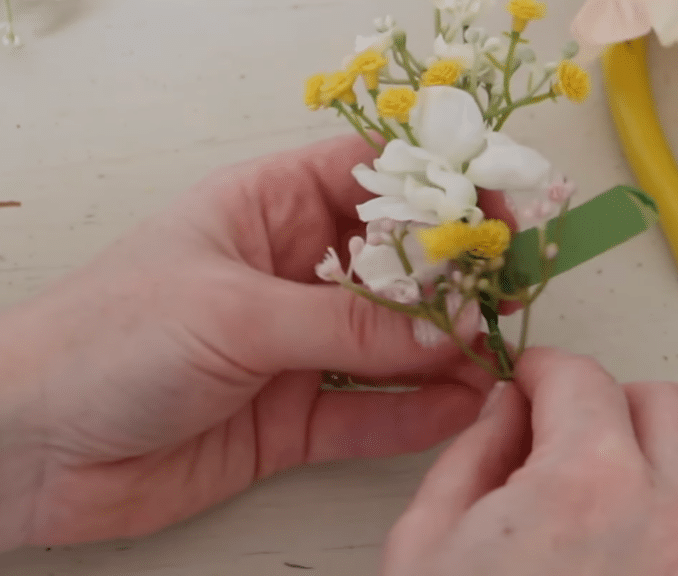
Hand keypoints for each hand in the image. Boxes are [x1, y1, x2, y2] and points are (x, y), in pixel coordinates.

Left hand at [0, 134, 506, 549]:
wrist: (29, 449)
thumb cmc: (106, 341)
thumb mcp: (235, 310)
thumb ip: (349, 323)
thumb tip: (449, 328)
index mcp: (268, 210)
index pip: (371, 180)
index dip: (437, 188)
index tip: (494, 211)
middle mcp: (291, 274)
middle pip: (396, 264)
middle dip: (455, 277)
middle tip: (508, 293)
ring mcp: (296, 348)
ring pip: (393, 343)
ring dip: (448, 349)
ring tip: (500, 357)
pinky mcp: (294, 417)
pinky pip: (371, 411)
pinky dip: (418, 413)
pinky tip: (461, 408)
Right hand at [382, 348, 677, 575]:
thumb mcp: (428, 546)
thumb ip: (474, 453)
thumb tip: (512, 407)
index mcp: (584, 486)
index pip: (581, 378)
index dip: (545, 373)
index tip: (533, 386)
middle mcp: (673, 520)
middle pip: (666, 405)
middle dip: (610, 408)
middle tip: (569, 439)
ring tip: (642, 493)